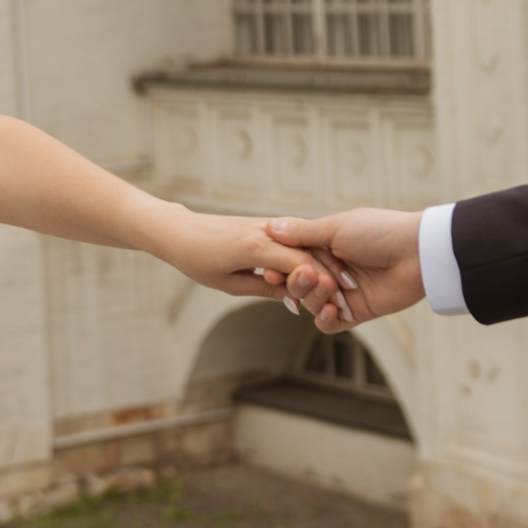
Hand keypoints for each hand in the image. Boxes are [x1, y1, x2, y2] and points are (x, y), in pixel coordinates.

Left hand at [159, 207, 348, 314]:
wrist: (181, 231)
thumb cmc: (198, 260)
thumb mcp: (230, 284)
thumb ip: (265, 290)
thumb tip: (295, 303)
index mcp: (255, 247)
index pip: (300, 264)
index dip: (321, 282)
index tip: (336, 301)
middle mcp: (267, 231)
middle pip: (309, 253)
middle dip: (330, 275)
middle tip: (347, 298)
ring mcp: (268, 225)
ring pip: (305, 244)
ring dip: (323, 266)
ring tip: (337, 288)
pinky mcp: (267, 225)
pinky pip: (294, 240)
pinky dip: (309, 257)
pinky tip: (318, 274)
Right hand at [267, 209, 424, 331]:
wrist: (417, 253)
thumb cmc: (379, 232)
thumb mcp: (336, 228)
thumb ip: (302, 233)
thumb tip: (270, 226)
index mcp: (324, 246)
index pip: (291, 261)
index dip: (280, 268)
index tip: (271, 271)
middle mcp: (331, 269)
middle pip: (298, 285)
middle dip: (297, 282)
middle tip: (308, 276)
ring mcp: (343, 292)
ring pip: (311, 304)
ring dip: (314, 298)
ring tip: (328, 289)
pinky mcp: (356, 312)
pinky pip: (330, 324)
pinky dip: (325, 319)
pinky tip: (331, 310)